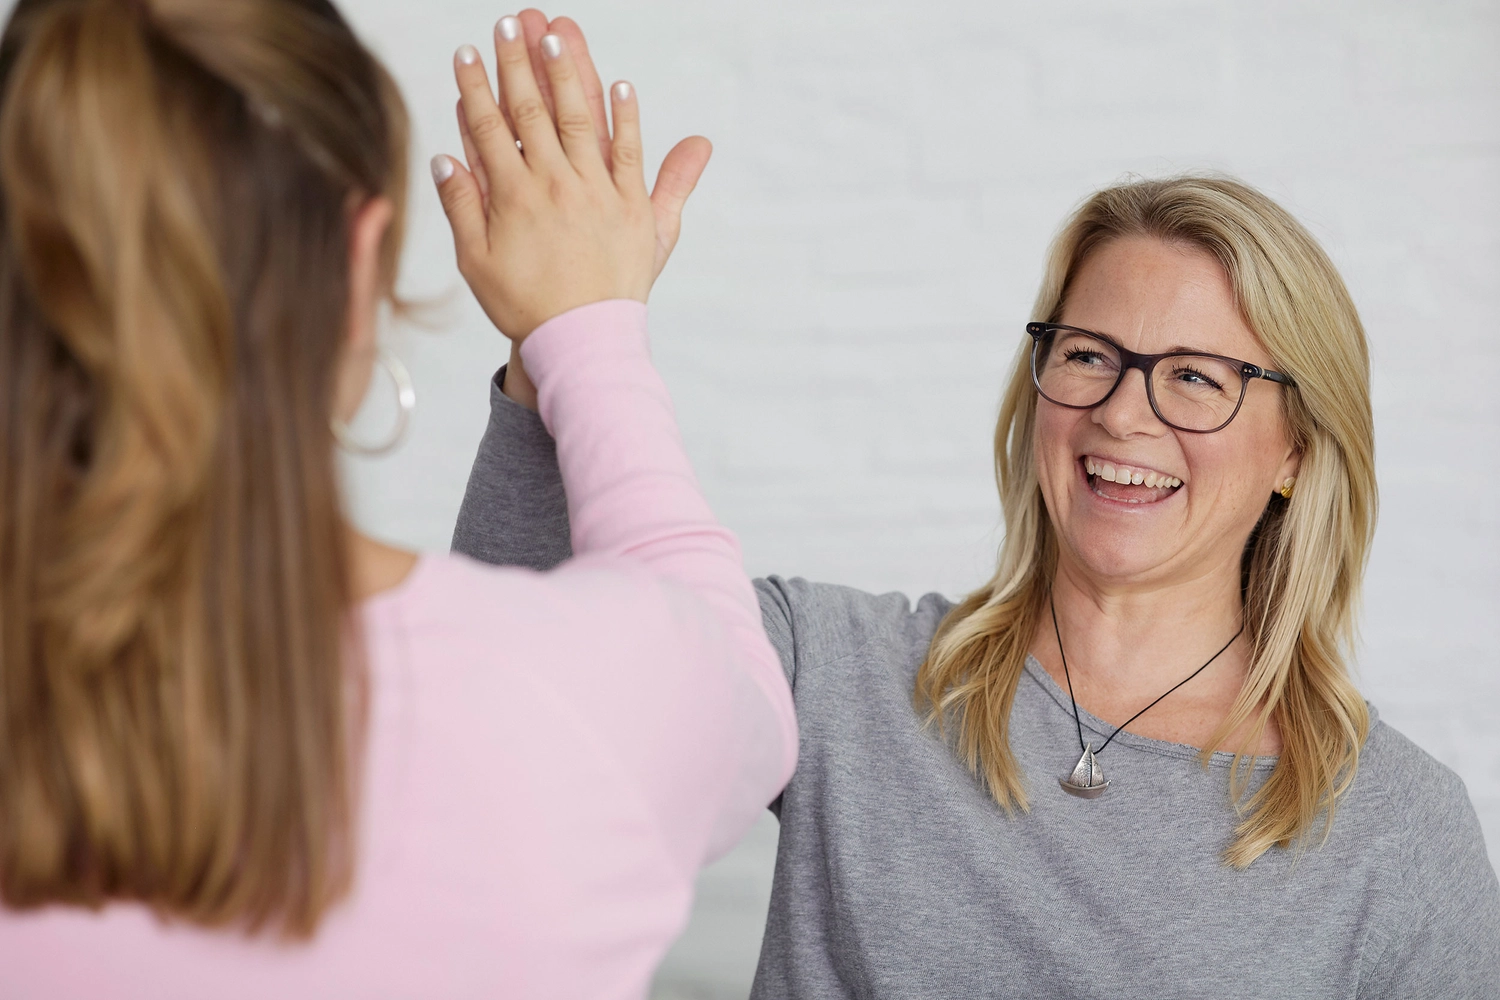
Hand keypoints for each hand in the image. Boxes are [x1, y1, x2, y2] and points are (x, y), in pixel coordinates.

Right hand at [456, 11, 712, 287]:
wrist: (582, 343)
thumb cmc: (526, 307)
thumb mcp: (477, 262)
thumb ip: (462, 206)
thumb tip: (446, 156)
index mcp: (513, 196)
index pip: (491, 127)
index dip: (477, 85)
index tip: (468, 50)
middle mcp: (556, 186)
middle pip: (534, 111)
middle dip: (520, 62)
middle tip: (512, 22)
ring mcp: (598, 193)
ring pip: (582, 119)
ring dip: (570, 72)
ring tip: (559, 33)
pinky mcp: (634, 208)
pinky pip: (632, 154)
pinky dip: (627, 118)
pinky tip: (620, 84)